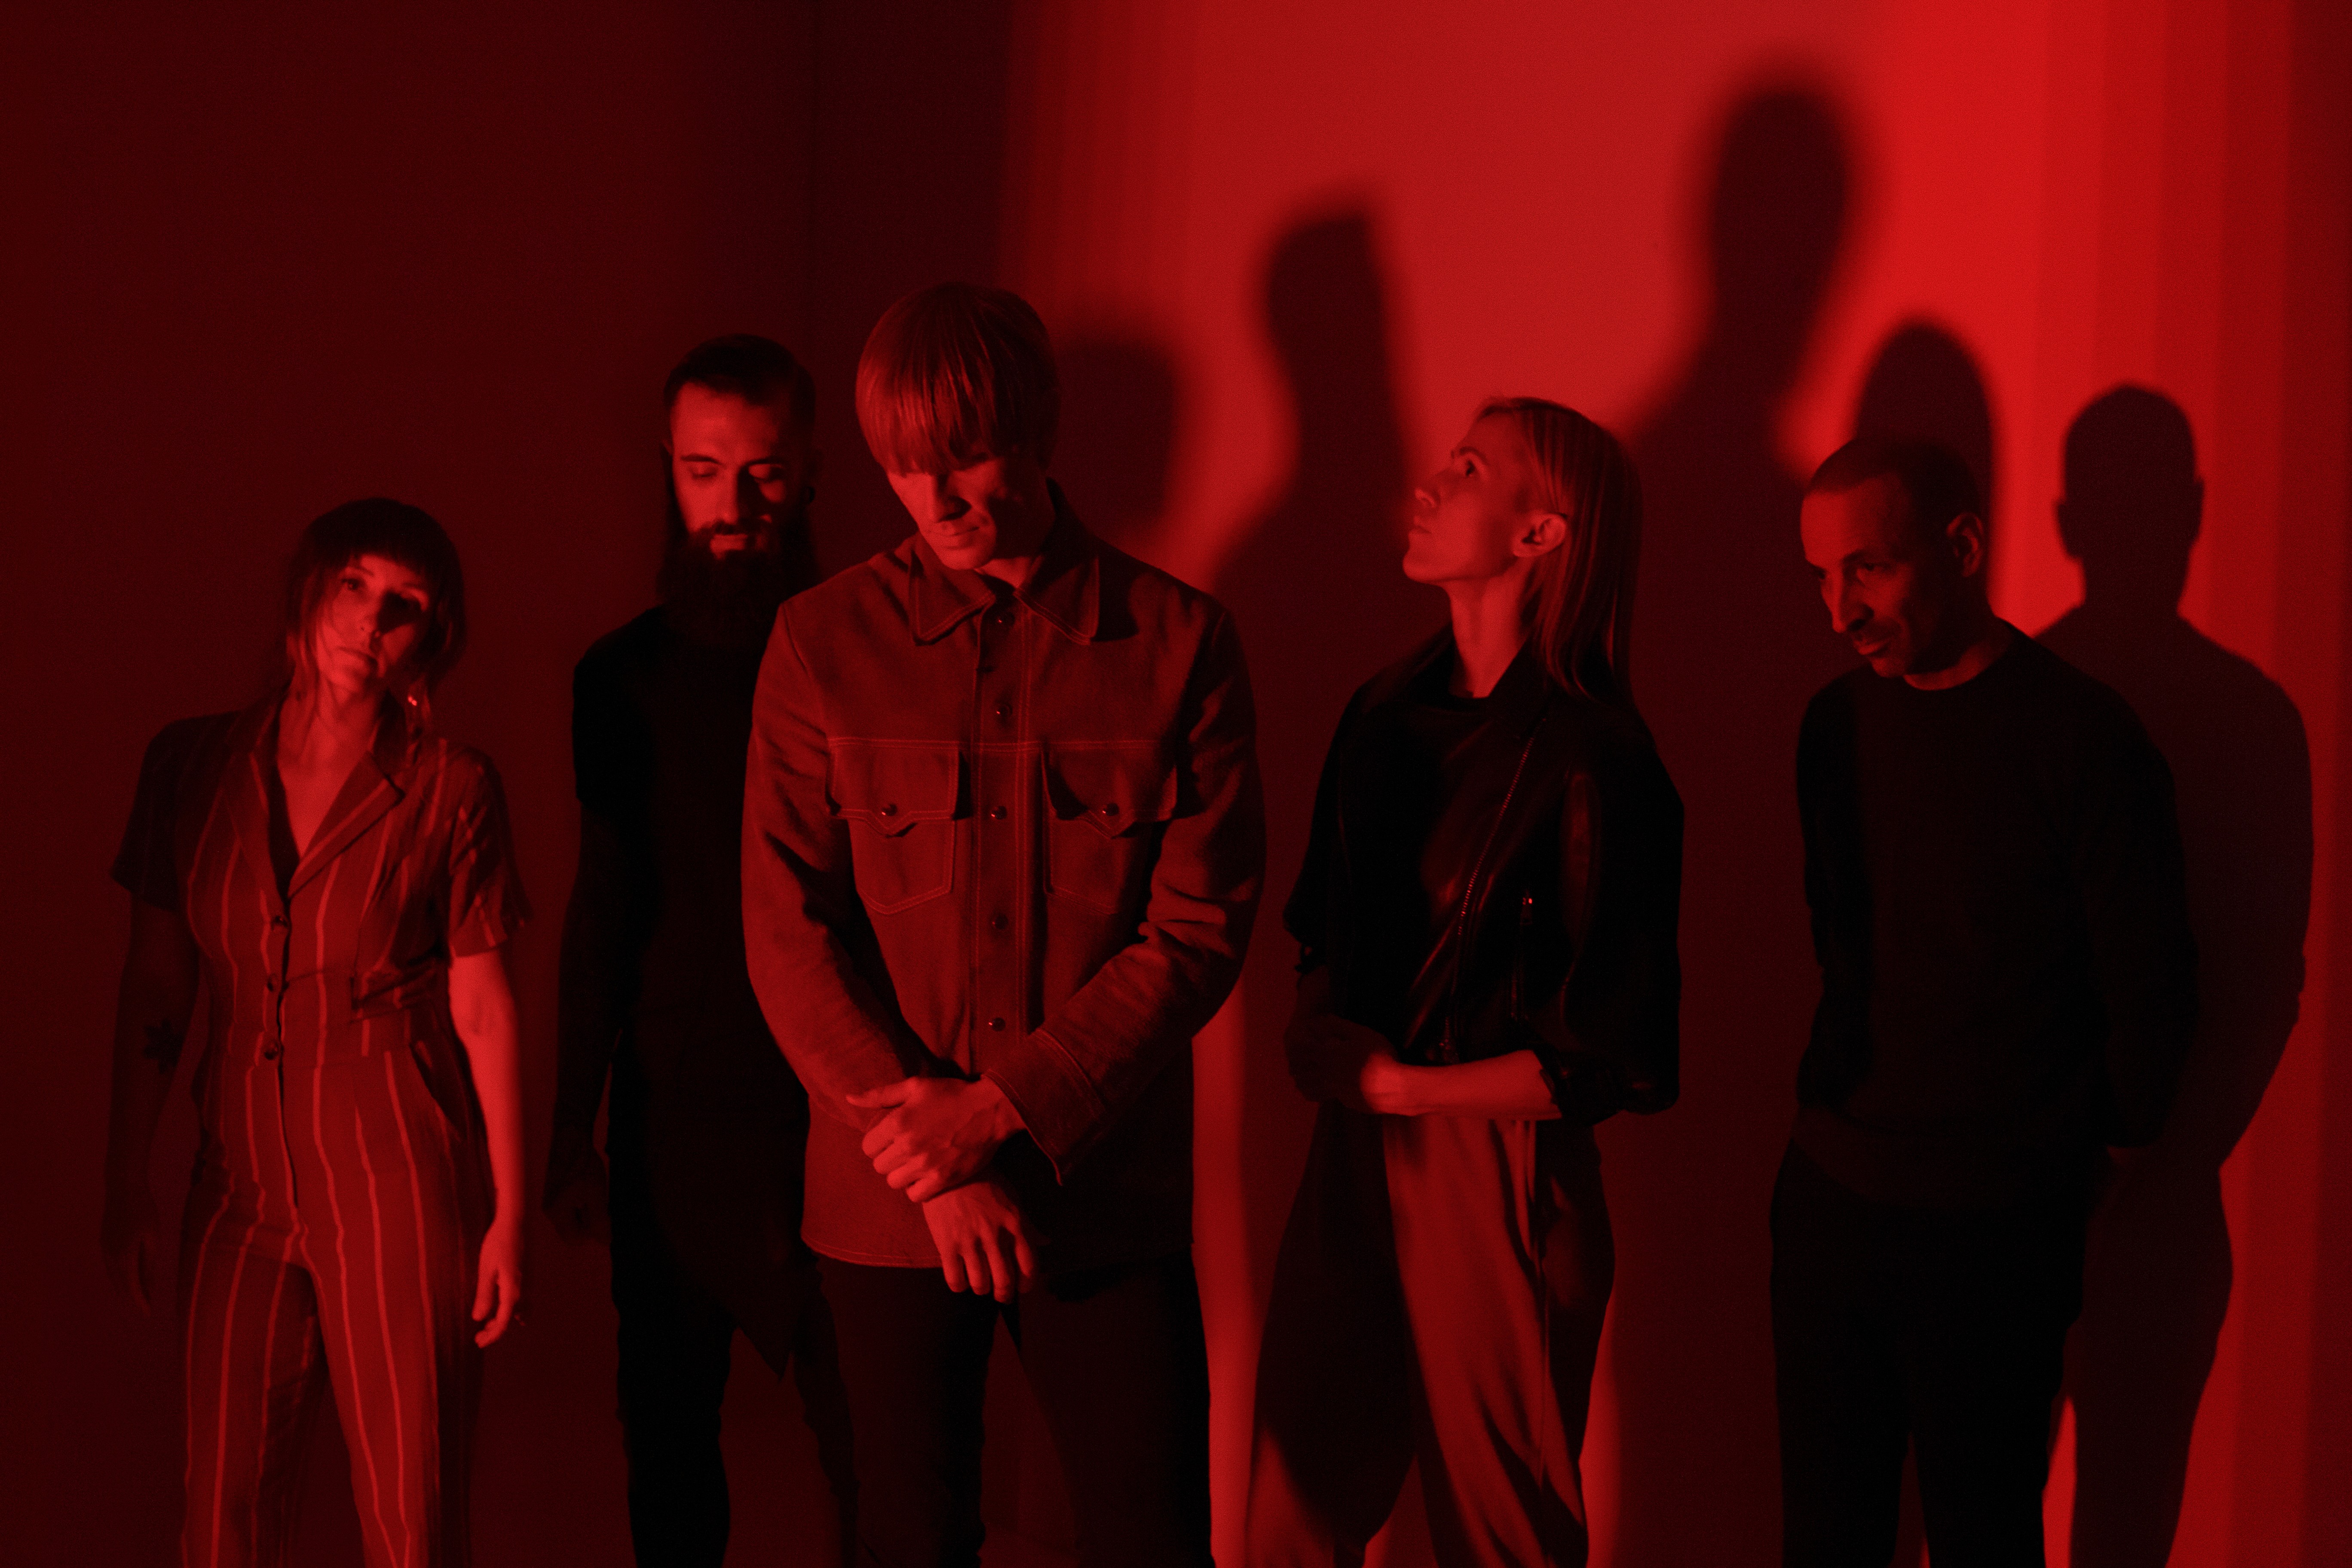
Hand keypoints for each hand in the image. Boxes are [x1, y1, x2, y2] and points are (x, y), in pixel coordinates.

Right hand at [102, 1179, 162, 1313]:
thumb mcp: (153, 1238)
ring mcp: (105, 1250)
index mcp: (124, 1257)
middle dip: (132, 1299)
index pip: (132, 1288)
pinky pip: (112, 1267)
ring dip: (125, 1289)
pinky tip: (128, 1279)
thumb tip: (150, 1286)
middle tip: (144, 1311)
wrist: (123, 1189)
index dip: (140, 1302)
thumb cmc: (144, 1211)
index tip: (147, 1315)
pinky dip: (120, 1277)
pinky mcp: (104, 1242)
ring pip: (115, 1277)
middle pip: (121, 1285)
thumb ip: (149, 1263)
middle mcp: (110, 1257)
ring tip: (138, 1299)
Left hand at [472, 1217, 525, 1346]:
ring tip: (488, 1323)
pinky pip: (523, 1300)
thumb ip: (484, 1296)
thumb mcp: (486, 1270)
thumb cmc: (498, 1243)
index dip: (491, 1336)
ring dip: (505, 1319)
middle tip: (478, 1336)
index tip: (478, 1342)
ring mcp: (529, 1283)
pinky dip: (512, 1309)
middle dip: (496, 1330)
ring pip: (520, 1311)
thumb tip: (480, 1318)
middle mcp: (525, 1291)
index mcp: (513, 1292)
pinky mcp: (529, 1276)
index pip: (503, 1323)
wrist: (517, 1222)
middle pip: (512, 1319)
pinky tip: (501, 1305)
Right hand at [546, 1152, 610, 1245]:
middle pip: (572, 1229)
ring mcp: (549, 1199)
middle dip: (589, 1221)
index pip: (574, 1239)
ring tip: (595, 1192)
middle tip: (601, 1202)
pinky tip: (589, 1186)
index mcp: (556, 1213)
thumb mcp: (596, 1195)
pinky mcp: (553, 1190)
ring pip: (571, 1216)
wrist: (570, 1137)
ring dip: (586, 1210)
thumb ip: (599, 1221)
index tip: (604, 1216)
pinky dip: (580, 1200)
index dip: (592, 1233)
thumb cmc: (583, 1166)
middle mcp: (548, 1209)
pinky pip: (568, 1205)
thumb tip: (605, 1243)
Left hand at [850, 1076, 1024, 1203]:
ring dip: (902, 1174)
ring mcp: (925, 1165)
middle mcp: (908, 1146)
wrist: (990, 1110)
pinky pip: (915, 1196)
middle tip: (905, 1150)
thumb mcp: (915, 1086)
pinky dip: (917, 1189)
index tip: (891, 1138)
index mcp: (897, 1122)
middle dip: (889, 1158)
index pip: (868, 1147)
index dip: (878, 1143)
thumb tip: (850, 1098)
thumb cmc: (951, 1095)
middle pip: (879, 1166)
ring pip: (894, 1183)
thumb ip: (880, 1094)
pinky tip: (925, 1176)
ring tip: (914, 1163)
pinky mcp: (942, 1179)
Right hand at [920, 1176, 1038, 1302]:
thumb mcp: (1012, 1199)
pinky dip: (960, 1286)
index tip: (1022, 1288)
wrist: (949, 1170)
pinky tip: (961, 1279)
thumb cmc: (985, 1184)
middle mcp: (995, 1236)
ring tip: (980, 1283)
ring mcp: (970, 1241)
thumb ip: (1028, 1225)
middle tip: (1001, 1294)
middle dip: (1004, 1294)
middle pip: (1005, 1282)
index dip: (1027, 1284)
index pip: (1029, 1266)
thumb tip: (1046, 1242)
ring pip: (980, 1284)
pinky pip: (955, 1280)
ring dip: (982, 1289)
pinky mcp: (947, 1245)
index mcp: (1015, 1224)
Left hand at [1284, 1012, 1405, 1113]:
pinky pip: (1322, 1097)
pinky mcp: (1343, 1100)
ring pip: (1308, 1086)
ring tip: (1298, 1079)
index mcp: (1328, 1055)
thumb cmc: (1378, 1057)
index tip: (1293, 1043)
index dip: (1297, 1046)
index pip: (1304, 1050)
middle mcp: (1326, 1073)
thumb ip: (1339, 1026)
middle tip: (1292, 1063)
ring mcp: (1333, 1090)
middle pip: (1302, 1071)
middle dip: (1295, 1066)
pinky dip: (1314, 1094)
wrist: (1393, 1089)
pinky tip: (1316, 1093)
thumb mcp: (1360, 1034)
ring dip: (1301, 1081)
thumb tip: (1319, 1019)